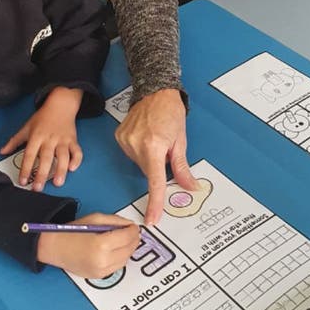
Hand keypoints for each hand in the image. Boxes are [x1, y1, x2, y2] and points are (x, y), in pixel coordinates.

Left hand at [0, 87, 82, 190]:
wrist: (60, 105)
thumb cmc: (43, 117)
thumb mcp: (26, 127)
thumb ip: (14, 141)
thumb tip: (2, 151)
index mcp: (37, 137)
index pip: (29, 155)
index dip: (26, 169)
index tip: (23, 181)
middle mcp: (50, 139)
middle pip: (46, 158)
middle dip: (42, 174)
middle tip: (38, 188)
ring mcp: (63, 140)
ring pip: (63, 157)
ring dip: (61, 170)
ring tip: (58, 183)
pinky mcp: (73, 140)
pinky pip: (77, 152)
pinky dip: (76, 160)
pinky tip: (72, 169)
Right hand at [36, 213, 140, 277]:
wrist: (54, 248)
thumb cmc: (71, 232)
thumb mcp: (95, 219)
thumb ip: (115, 221)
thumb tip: (129, 225)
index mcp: (102, 244)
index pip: (128, 237)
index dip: (133, 230)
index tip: (133, 226)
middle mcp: (103, 260)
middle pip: (129, 249)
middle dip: (133, 239)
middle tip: (132, 232)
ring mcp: (101, 271)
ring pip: (125, 260)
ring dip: (128, 249)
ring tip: (124, 240)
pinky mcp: (99, 276)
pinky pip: (117, 267)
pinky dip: (120, 258)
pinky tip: (116, 250)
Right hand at [116, 89, 197, 224]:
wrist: (155, 91)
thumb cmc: (171, 112)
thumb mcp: (181, 141)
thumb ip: (182, 167)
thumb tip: (190, 187)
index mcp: (154, 147)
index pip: (155, 182)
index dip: (155, 202)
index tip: (152, 218)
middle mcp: (136, 145)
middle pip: (148, 172)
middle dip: (157, 166)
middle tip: (165, 149)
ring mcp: (125, 141)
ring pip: (139, 163)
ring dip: (148, 158)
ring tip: (154, 138)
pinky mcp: (119, 137)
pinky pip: (131, 153)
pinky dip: (139, 150)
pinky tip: (145, 136)